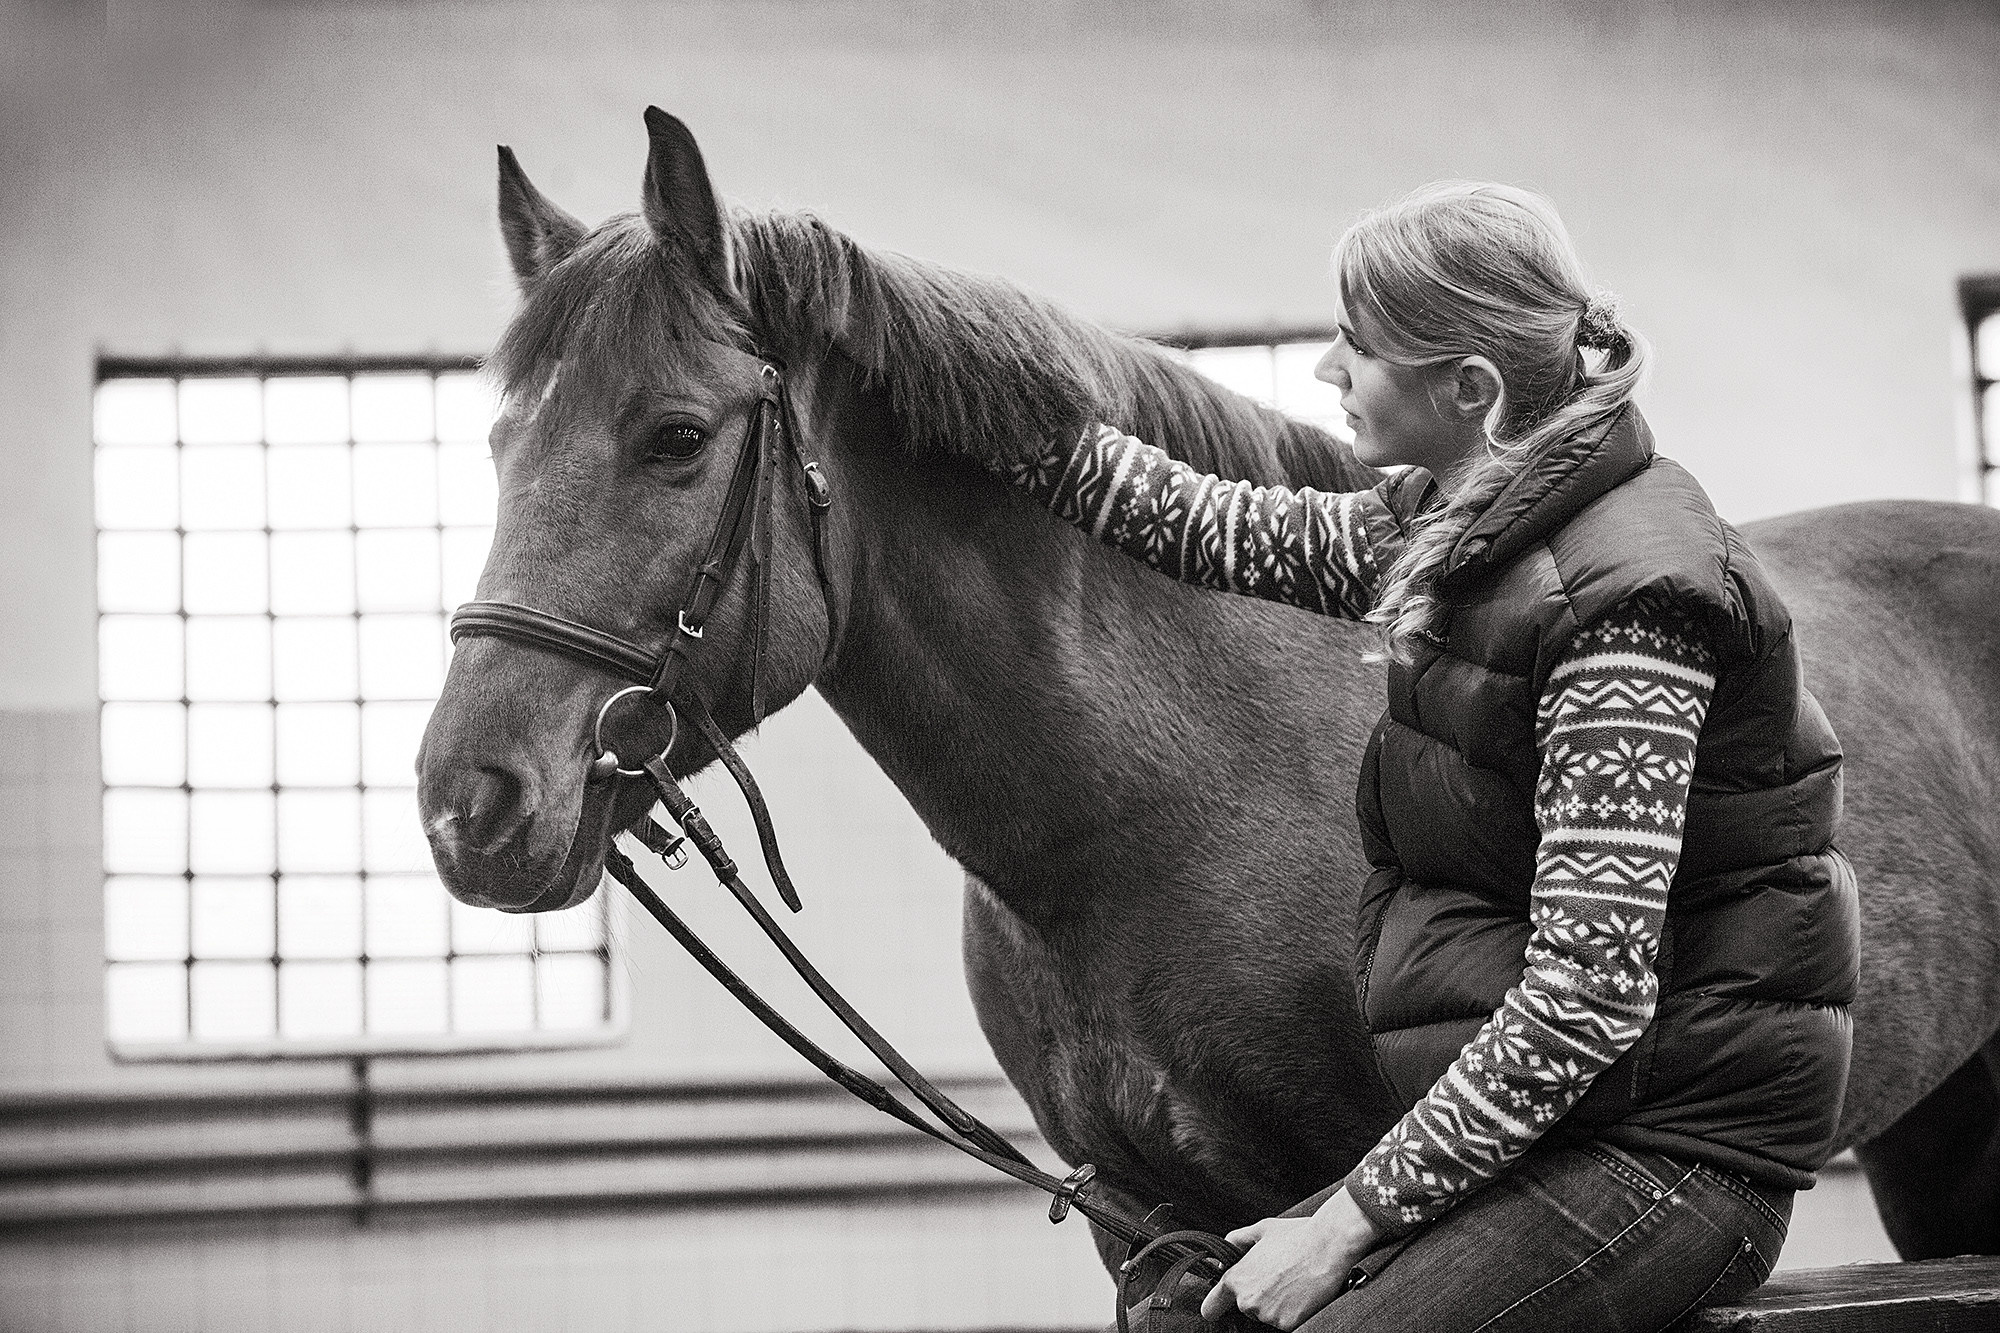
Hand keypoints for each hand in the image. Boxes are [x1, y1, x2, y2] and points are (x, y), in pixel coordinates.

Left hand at [1198, 1188, 1383, 1330]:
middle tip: (1279, 1277)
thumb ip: (1237, 1241)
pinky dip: (1294, 1312)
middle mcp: (1248, 1301)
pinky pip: (1286, 1323)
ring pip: (1268, 1315)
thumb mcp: (1261, 1229)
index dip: (1214, 1307)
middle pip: (1247, 1308)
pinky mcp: (1288, 1325)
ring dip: (1277, 1304)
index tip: (1217, 1310)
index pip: (1212, 1306)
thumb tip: (1224, 1256)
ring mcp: (1268, 1315)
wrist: (1329, 1246)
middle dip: (1259, 1296)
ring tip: (1294, 1282)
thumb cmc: (1296, 1235)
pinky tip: (1303, 1294)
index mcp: (1236, 1279)